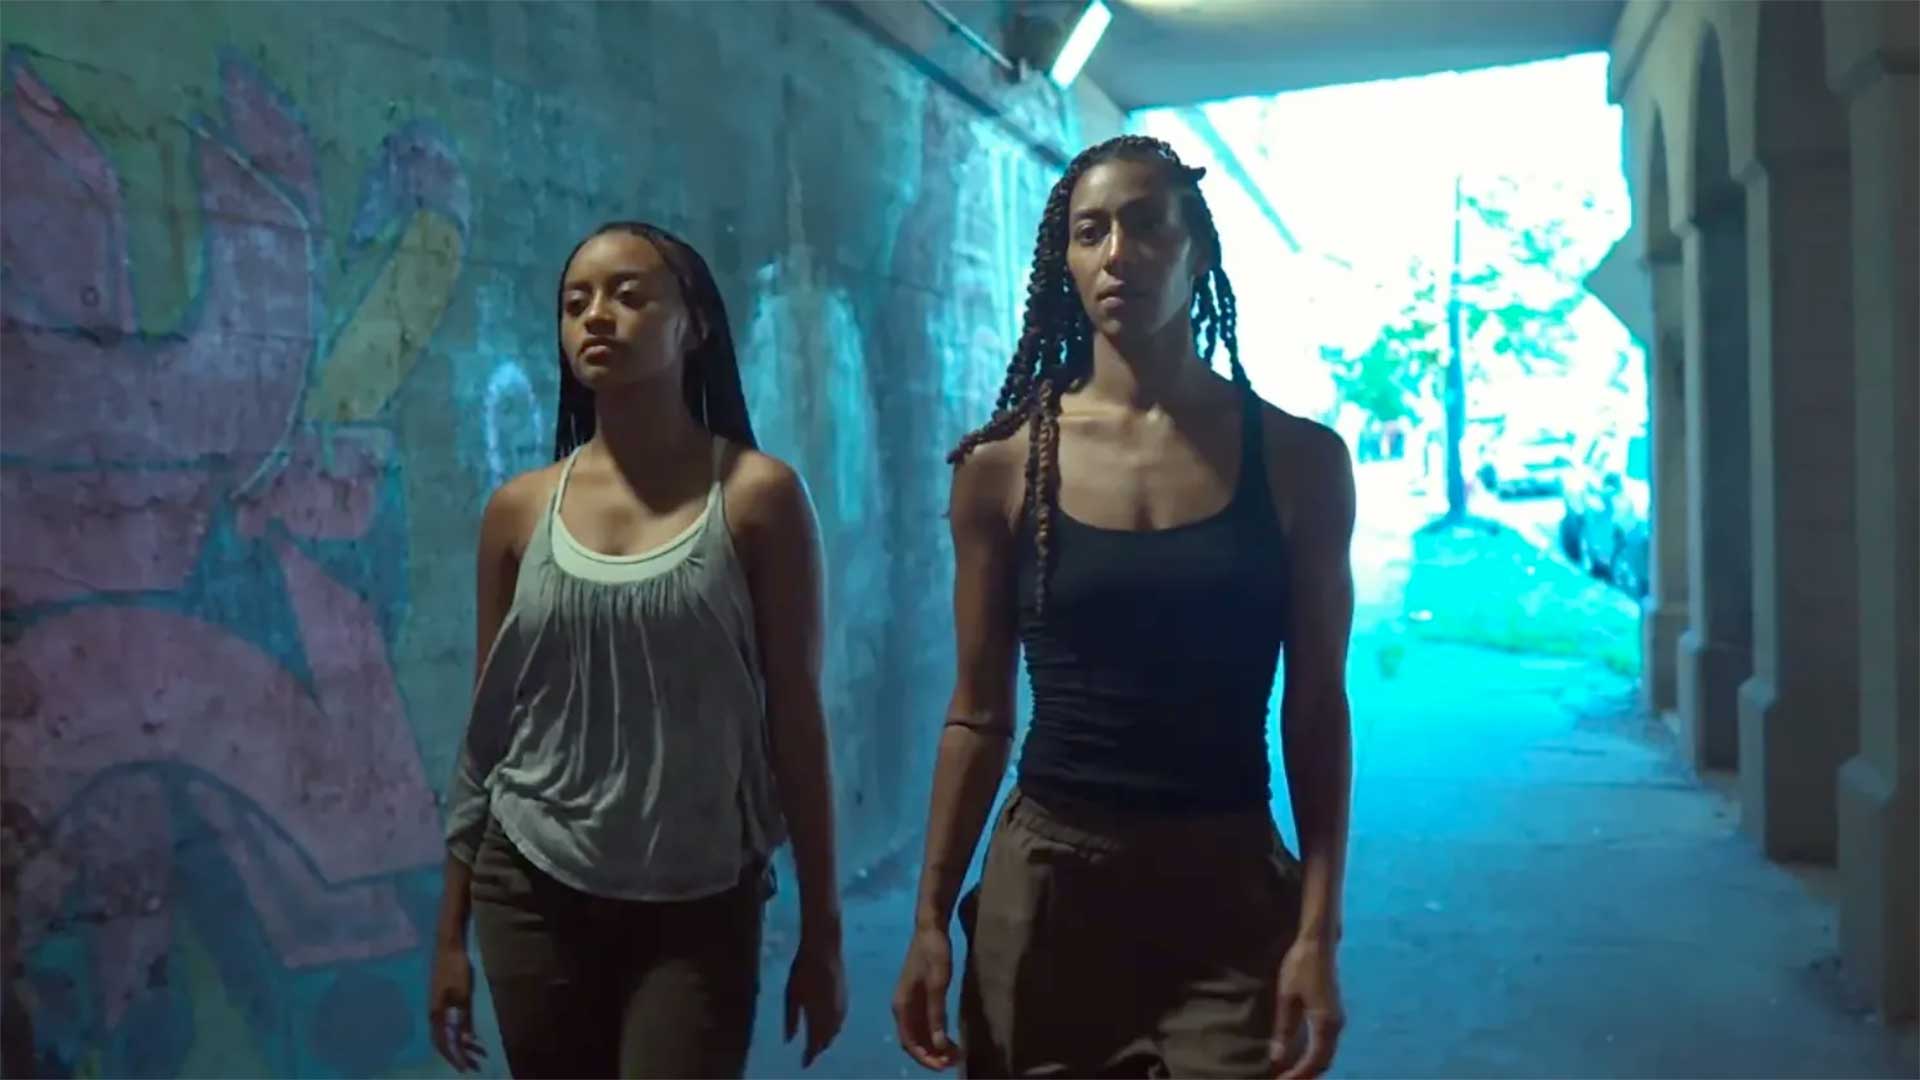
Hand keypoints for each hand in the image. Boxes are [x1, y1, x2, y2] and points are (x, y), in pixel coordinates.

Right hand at [427, 942, 486, 1072]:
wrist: (448, 947)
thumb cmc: (455, 969)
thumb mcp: (462, 994)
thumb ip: (463, 1018)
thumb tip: (464, 1041)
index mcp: (437, 1014)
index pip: (444, 1043)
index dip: (455, 1057)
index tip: (465, 1068)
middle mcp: (435, 1014)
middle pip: (445, 1041)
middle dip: (458, 1055)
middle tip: (473, 1066)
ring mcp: (439, 1007)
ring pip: (449, 1033)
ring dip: (462, 1045)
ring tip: (478, 1053)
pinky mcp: (445, 1000)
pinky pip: (451, 1023)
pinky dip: (461, 1032)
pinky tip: (472, 1035)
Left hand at [785, 931, 846, 1067]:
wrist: (824, 948)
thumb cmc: (802, 970)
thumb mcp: (791, 996)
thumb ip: (790, 1020)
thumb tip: (789, 1040)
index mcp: (817, 1016)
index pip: (814, 1044)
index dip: (809, 1056)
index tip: (804, 1064)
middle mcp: (832, 1015)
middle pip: (827, 1039)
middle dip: (818, 1048)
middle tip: (809, 1054)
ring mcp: (842, 1006)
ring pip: (836, 1031)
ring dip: (827, 1039)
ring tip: (818, 1043)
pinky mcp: (846, 998)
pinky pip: (840, 1021)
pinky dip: (833, 1028)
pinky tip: (828, 1026)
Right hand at [892, 925, 959, 1070]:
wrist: (930, 928)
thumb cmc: (934, 953)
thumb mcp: (938, 984)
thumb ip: (937, 1014)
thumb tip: (938, 1045)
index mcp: (902, 1006)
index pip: (910, 1042)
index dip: (926, 1058)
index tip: (944, 1066)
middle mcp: (902, 1008)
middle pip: (913, 1041)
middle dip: (931, 1055)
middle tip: (953, 1063)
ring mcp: (910, 1002)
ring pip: (919, 1034)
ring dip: (934, 1047)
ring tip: (954, 1055)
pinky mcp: (919, 997)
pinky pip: (924, 1024)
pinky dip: (935, 1035)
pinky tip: (949, 1039)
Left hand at [1271, 938, 1343, 1077]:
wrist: (1319, 945)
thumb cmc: (1300, 967)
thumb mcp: (1287, 998)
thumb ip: (1284, 1030)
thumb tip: (1278, 1059)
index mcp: (1325, 1024)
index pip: (1314, 1061)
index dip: (1298, 1075)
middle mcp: (1336, 1026)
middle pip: (1323, 1062)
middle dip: (1305, 1076)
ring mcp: (1337, 1021)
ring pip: (1326, 1055)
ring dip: (1309, 1068)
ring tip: (1289, 1074)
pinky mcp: (1334, 1016)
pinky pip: (1326, 1046)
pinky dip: (1314, 1057)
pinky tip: (1298, 1058)